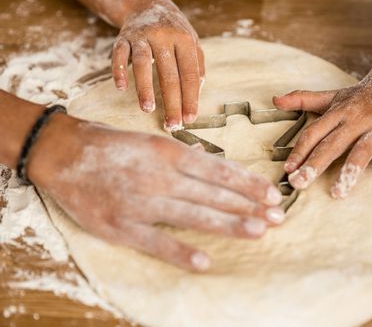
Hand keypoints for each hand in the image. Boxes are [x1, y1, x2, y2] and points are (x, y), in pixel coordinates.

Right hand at [28, 115, 283, 271]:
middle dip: (248, 205)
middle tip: (278, 217)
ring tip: (258, 232)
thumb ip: (182, 154)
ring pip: (193, 215)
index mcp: (169, 153)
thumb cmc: (111, 144)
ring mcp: (142, 202)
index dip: (247, 183)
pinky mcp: (121, 225)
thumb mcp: (151, 140)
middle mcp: (161, 176)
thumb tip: (212, 162)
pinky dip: (180, 252)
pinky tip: (204, 261)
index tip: (271, 194)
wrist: (62, 152)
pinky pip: (156, 241)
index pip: (219, 170)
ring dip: (228, 224)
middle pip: (214, 193)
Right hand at [111, 0, 204, 130]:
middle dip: (171, 102)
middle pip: (169, 74)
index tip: (190, 118)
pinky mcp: (123, 37)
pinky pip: (119, 54)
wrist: (148, 5)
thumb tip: (197, 94)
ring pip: (143, 63)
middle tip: (171, 124)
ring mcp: (142, 36)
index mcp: (185, 40)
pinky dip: (119, 70)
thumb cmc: (175, 32)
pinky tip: (121, 87)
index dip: (191, 98)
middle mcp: (164, 36)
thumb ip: (197, 67)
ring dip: (144, 88)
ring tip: (147, 109)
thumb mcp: (192, 43)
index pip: (190, 74)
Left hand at [273, 68, 371, 197]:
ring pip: (362, 149)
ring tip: (338, 192)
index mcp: (337, 112)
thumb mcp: (331, 96)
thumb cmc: (360, 95)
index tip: (287, 170)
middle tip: (299, 184)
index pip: (313, 133)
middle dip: (314, 165)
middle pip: (331, 144)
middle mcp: (355, 119)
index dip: (299, 151)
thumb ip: (302, 99)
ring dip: (350, 170)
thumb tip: (274, 100)